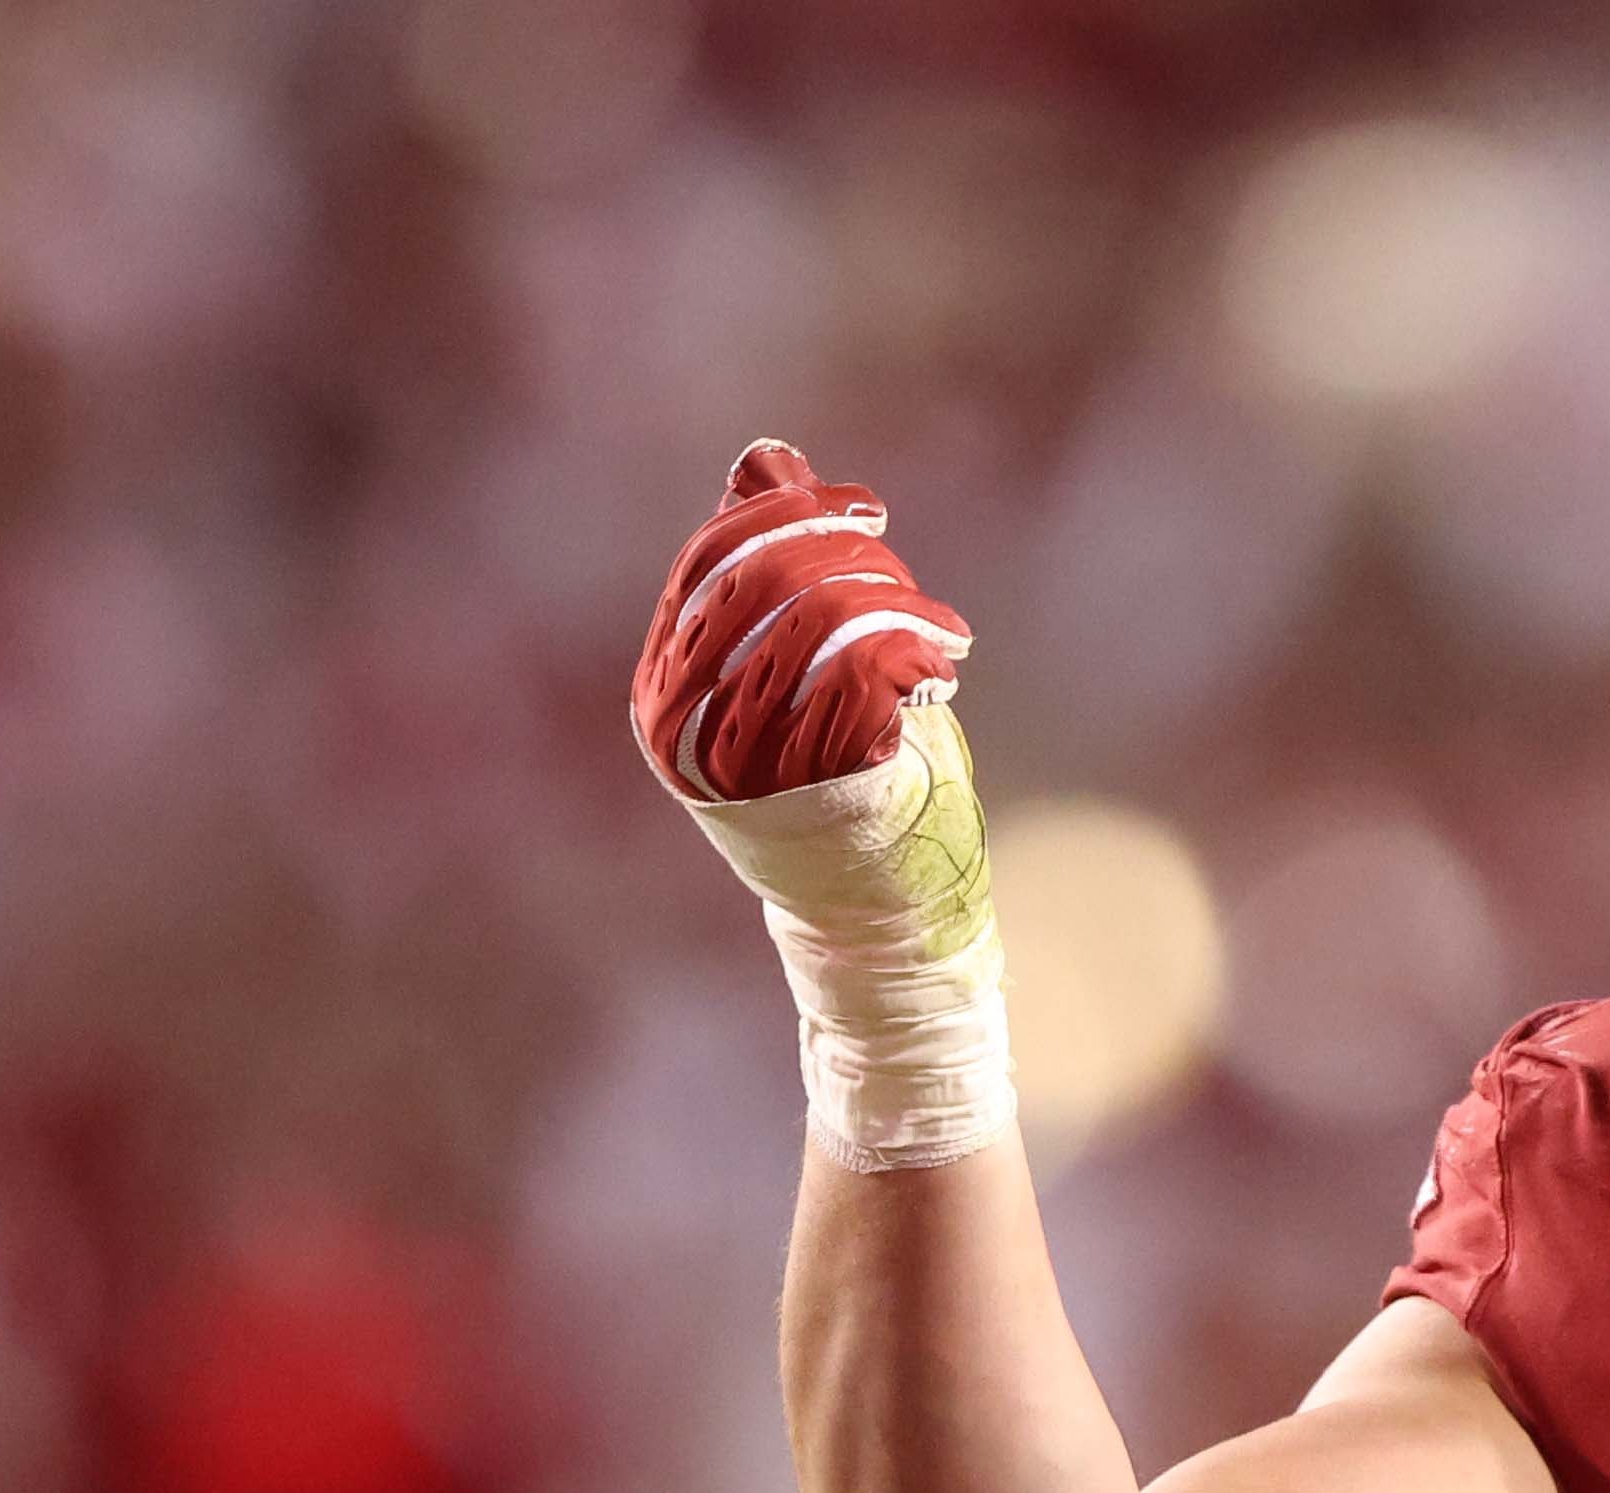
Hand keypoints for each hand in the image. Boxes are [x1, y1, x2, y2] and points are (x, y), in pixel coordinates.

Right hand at [635, 440, 973, 804]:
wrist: (869, 916)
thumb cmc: (835, 782)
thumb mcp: (791, 668)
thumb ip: (771, 568)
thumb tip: (766, 459)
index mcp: (665, 683)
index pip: (711, 559)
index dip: (790, 514)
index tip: (864, 510)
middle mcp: (688, 720)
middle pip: (769, 576)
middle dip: (856, 559)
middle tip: (912, 590)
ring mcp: (746, 756)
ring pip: (824, 616)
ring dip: (901, 608)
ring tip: (944, 638)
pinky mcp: (818, 784)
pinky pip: (869, 670)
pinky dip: (919, 654)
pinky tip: (939, 678)